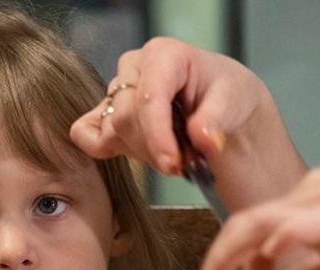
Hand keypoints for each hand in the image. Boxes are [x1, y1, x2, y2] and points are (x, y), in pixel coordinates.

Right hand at [70, 37, 306, 209]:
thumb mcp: (234, 101)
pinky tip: (139, 153)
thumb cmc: (226, 95)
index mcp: (163, 54)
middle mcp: (134, 67)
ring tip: (177, 152)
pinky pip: (86, 133)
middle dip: (158, 149)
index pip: (149, 98)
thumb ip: (216, 120)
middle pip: (128, 119)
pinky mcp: (105, 112)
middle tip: (189, 161)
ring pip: (113, 132)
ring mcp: (116, 90)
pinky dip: (104, 149)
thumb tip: (203, 139)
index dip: (158, 137)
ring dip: (146, 153)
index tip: (173, 165)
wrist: (220, 104)